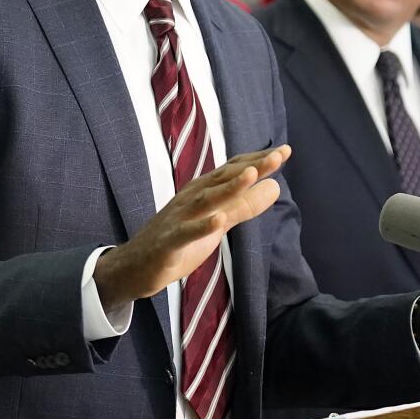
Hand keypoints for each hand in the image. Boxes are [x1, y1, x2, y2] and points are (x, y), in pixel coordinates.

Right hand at [94, 146, 290, 310]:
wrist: (134, 266)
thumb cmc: (178, 240)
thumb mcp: (217, 221)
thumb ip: (244, 205)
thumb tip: (275, 186)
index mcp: (203, 191)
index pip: (233, 170)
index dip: (258, 161)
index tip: (286, 151)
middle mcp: (191, 198)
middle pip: (224, 179)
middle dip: (251, 167)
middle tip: (278, 155)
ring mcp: (179, 218)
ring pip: (206, 200)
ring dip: (229, 187)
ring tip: (252, 175)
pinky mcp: (169, 242)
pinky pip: (186, 233)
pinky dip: (202, 226)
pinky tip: (219, 221)